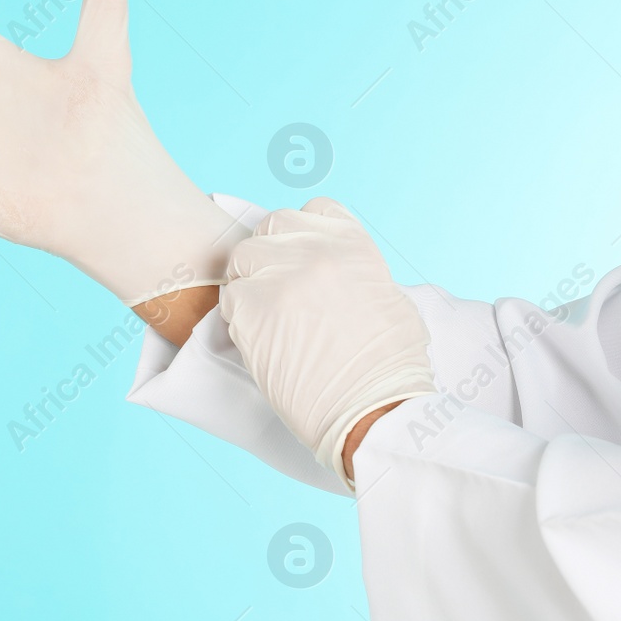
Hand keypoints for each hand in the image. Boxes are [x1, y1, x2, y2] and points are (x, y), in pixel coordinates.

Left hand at [219, 198, 434, 488]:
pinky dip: (237, 318)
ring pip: (242, 259)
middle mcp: (315, 250)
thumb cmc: (391, 368)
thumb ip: (356, 273)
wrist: (373, 409)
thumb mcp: (389, 298)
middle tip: (276, 291)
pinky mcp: (251, 309)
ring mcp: (280, 276)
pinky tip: (259, 340)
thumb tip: (337, 276)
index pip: (313, 211)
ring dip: (249, 284)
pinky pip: (229, 299)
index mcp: (353, 243)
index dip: (303, 237)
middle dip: (270, 255)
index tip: (303, 262)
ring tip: (266, 317)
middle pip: (271, 228)